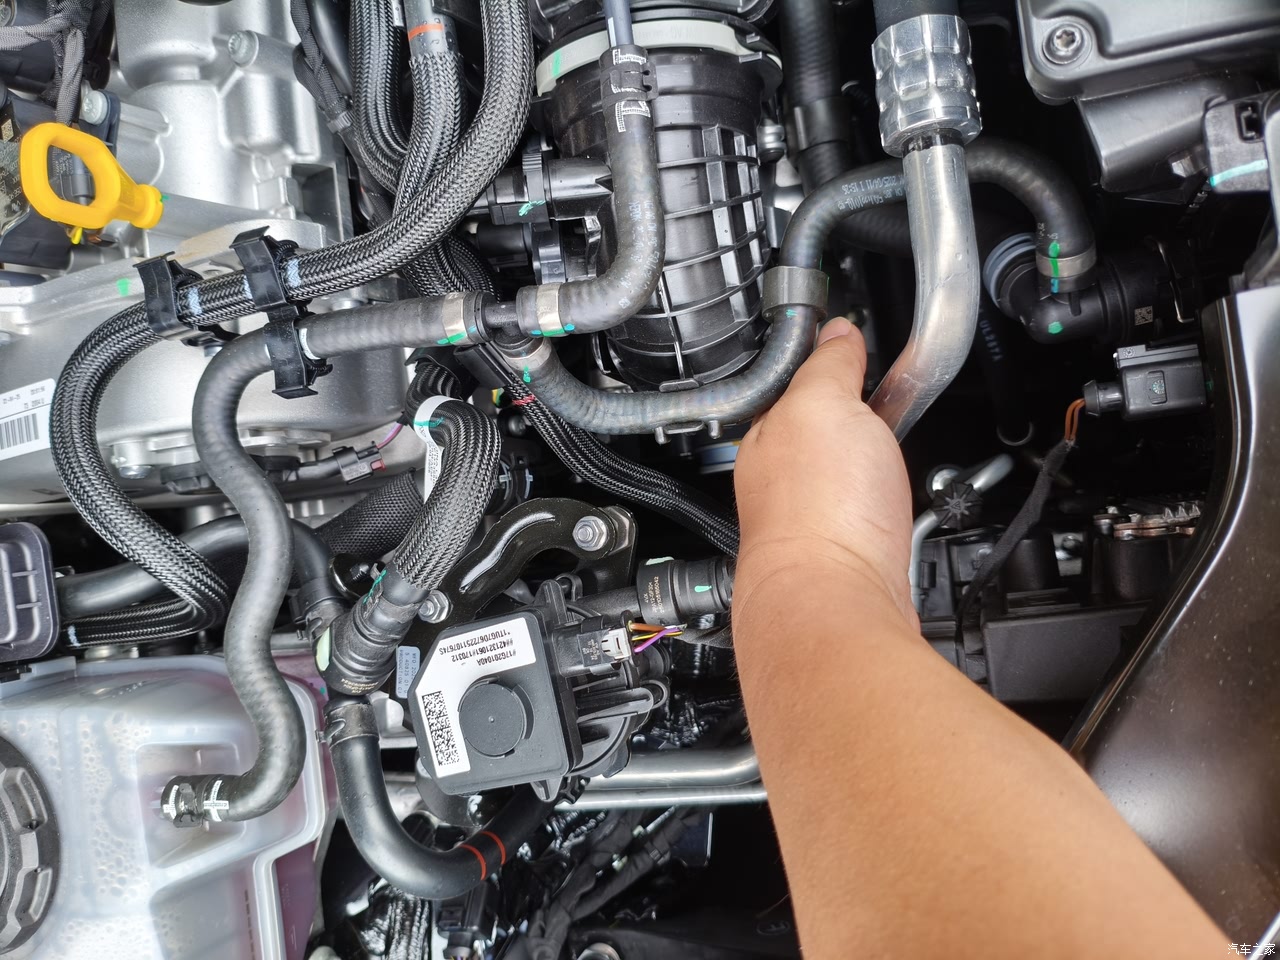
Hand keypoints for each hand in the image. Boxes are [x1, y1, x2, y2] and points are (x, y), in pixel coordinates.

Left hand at [734, 317, 915, 624]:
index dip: (833, 360)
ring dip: (866, 456)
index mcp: (768, 435)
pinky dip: (878, 496)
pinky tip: (892, 499)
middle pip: (820, 429)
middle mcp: (779, 480)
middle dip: (853, 411)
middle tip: (890, 393)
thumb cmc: (821, 511)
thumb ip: (829, 364)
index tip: (860, 346)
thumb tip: (837, 332)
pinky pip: (861, 509)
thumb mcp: (824, 403)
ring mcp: (810, 520)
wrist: (840, 600)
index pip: (798, 382)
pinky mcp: (843, 555)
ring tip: (893, 442)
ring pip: (840, 471)